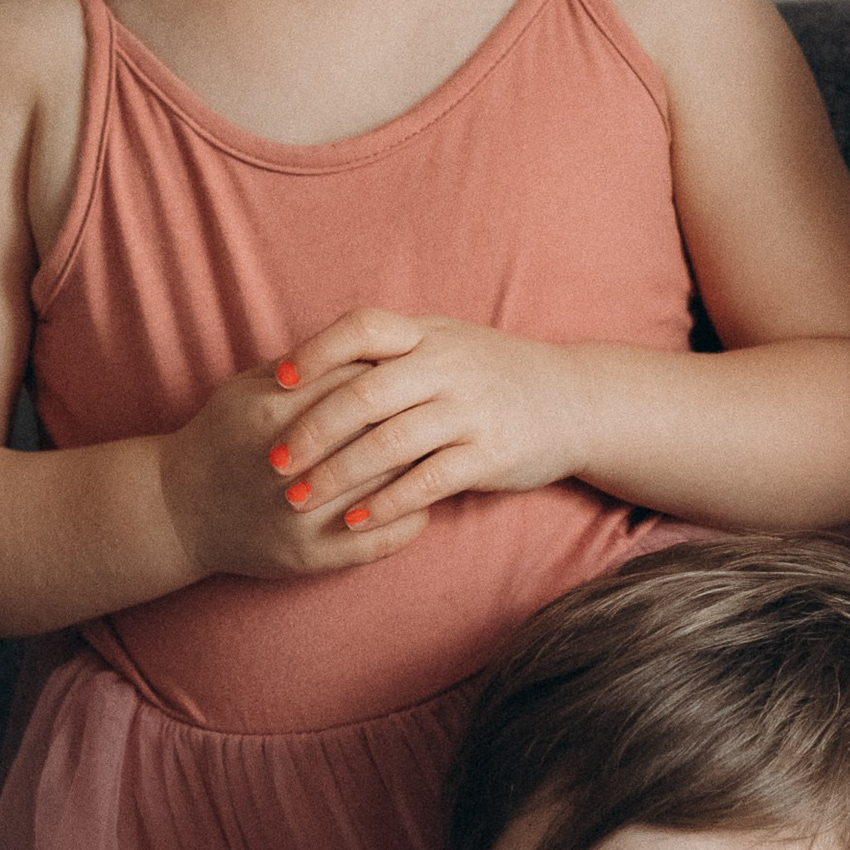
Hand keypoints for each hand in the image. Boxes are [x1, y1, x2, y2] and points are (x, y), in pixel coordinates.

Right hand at [155, 359, 431, 579]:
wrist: (177, 508)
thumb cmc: (222, 436)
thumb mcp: (248, 386)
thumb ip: (306, 364)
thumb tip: (372, 346)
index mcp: (274, 410)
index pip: (360, 385)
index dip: (396, 381)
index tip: (418, 379)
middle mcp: (289, 464)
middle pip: (382, 436)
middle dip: (417, 425)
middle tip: (442, 417)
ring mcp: (300, 515)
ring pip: (389, 490)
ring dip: (422, 473)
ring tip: (440, 457)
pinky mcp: (309, 556)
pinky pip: (382, 540)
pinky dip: (411, 521)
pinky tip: (420, 504)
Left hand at [267, 308, 595, 520]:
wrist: (575, 400)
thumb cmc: (494, 376)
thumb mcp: (445, 345)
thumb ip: (389, 351)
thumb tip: (313, 365)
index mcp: (427, 336)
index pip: (362, 328)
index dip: (316, 351)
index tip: (277, 381)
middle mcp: (446, 367)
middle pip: (364, 393)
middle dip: (312, 430)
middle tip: (273, 461)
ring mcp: (470, 410)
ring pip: (390, 441)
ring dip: (339, 474)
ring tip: (300, 499)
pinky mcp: (490, 453)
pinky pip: (429, 480)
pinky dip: (389, 503)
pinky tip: (357, 521)